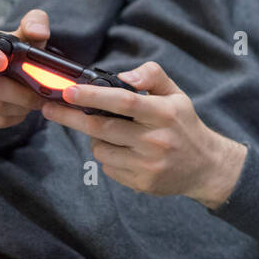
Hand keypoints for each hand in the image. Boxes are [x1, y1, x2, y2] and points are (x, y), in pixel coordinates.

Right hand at [0, 8, 52, 130]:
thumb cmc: (7, 52)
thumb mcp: (21, 35)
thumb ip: (35, 24)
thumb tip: (40, 32)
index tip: (3, 62)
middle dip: (20, 92)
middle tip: (41, 95)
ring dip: (21, 107)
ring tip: (35, 102)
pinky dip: (13, 118)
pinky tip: (20, 109)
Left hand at [39, 60, 246, 205]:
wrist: (207, 166)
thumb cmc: (185, 125)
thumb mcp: (177, 95)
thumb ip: (152, 76)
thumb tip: (124, 76)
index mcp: (164, 113)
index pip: (123, 101)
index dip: (93, 95)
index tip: (68, 91)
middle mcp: (156, 139)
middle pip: (102, 127)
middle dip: (72, 117)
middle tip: (51, 109)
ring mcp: (148, 164)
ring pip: (101, 149)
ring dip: (97, 140)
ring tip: (112, 134)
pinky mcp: (142, 182)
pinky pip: (109, 168)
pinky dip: (109, 158)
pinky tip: (126, 154)